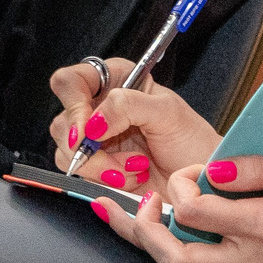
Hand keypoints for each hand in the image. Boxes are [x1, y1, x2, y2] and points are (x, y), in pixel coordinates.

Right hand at [46, 59, 218, 190]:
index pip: (70, 82)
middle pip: (62, 122)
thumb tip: (93, 122)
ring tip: (135, 167)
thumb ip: (128, 105)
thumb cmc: (192, 142)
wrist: (200, 182)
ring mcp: (94, 140)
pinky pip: (79, 174)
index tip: (87, 131)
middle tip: (115, 160)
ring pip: (66, 152)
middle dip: (89, 147)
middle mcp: (98, 107)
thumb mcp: (167, 113)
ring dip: (101, 166)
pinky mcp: (95, 168)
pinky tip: (131, 177)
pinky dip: (104, 180)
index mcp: (115, 80)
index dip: (72, 104)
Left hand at [91, 154, 262, 262]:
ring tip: (152, 218)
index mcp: (262, 226)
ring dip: (161, 244)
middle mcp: (248, 262)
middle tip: (143, 206)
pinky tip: (192, 238)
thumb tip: (211, 170)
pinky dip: (190, 257)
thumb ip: (255, 167)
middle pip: (173, 257)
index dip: (180, 187)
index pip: (193, 212)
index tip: (191, 176)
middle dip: (143, 231)